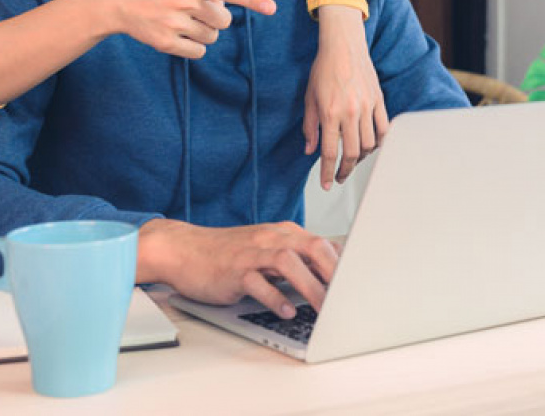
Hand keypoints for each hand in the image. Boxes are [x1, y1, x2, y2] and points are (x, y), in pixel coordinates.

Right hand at [95, 0, 275, 59]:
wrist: (116, 1)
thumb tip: (225, 9)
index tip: (271, 8)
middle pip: (224, 21)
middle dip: (217, 19)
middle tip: (197, 11)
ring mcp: (173, 22)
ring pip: (212, 37)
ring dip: (204, 32)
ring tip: (183, 20)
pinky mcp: (165, 42)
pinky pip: (199, 52)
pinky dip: (194, 46)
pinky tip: (177, 34)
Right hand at [138, 219, 338, 318]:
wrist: (185, 250)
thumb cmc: (228, 253)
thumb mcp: (265, 250)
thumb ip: (294, 259)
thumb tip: (330, 273)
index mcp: (281, 233)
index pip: (321, 243)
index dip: (343, 264)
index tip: (358, 284)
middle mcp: (269, 238)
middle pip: (311, 246)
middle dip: (334, 271)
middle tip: (348, 296)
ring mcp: (251, 252)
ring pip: (287, 262)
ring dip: (309, 285)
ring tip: (323, 308)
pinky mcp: (233, 270)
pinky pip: (257, 282)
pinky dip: (274, 297)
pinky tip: (285, 312)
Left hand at [303, 5, 388, 188]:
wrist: (343, 46)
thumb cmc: (323, 69)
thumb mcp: (309, 98)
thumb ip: (310, 127)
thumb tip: (309, 150)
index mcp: (330, 113)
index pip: (329, 152)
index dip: (326, 172)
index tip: (326, 184)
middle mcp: (350, 112)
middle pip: (352, 154)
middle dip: (345, 170)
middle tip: (339, 176)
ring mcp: (367, 107)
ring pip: (369, 144)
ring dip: (361, 157)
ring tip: (352, 159)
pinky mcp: (379, 100)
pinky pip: (383, 128)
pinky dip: (378, 141)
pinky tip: (370, 145)